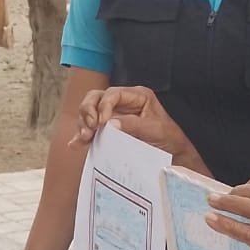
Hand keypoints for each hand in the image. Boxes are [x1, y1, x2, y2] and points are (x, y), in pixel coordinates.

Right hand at [73, 86, 200, 166]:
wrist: (173, 154)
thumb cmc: (169, 139)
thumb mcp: (155, 130)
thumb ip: (133, 125)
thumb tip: (111, 124)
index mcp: (136, 96)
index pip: (112, 94)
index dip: (103, 106)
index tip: (102, 123)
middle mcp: (122, 102)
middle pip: (95, 98)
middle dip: (88, 111)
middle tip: (90, 128)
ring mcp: (113, 115)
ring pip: (89, 111)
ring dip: (83, 123)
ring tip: (85, 138)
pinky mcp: (108, 129)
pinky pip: (90, 128)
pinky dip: (81, 135)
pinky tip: (75, 144)